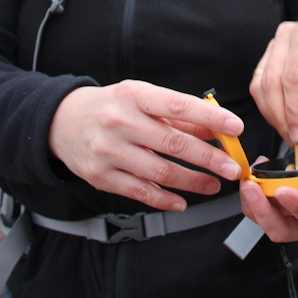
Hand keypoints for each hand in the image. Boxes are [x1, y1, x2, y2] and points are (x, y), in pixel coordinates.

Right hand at [48, 80, 243, 211]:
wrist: (62, 122)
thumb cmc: (111, 106)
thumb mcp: (142, 98)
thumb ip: (178, 114)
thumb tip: (215, 129)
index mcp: (134, 96)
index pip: (178, 105)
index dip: (211, 118)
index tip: (235, 128)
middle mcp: (120, 122)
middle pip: (173, 143)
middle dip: (208, 157)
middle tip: (231, 167)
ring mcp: (109, 152)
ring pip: (160, 171)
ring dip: (192, 181)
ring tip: (213, 184)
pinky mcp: (101, 177)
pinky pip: (140, 192)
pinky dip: (165, 199)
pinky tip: (182, 201)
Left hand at [239, 150, 297, 242]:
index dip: (297, 205)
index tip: (282, 190)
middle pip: (283, 230)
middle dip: (264, 209)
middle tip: (251, 187)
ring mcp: (292, 227)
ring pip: (268, 225)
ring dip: (253, 206)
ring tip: (246, 183)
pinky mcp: (278, 220)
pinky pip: (260, 217)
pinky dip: (251, 201)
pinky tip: (248, 181)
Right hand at [250, 18, 297, 146]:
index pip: (292, 78)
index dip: (293, 111)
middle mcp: (287, 34)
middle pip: (271, 82)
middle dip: (281, 116)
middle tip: (295, 140)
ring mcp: (276, 44)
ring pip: (261, 85)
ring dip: (273, 114)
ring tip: (292, 132)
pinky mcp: (270, 57)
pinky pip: (260, 85)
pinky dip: (270, 107)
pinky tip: (285, 120)